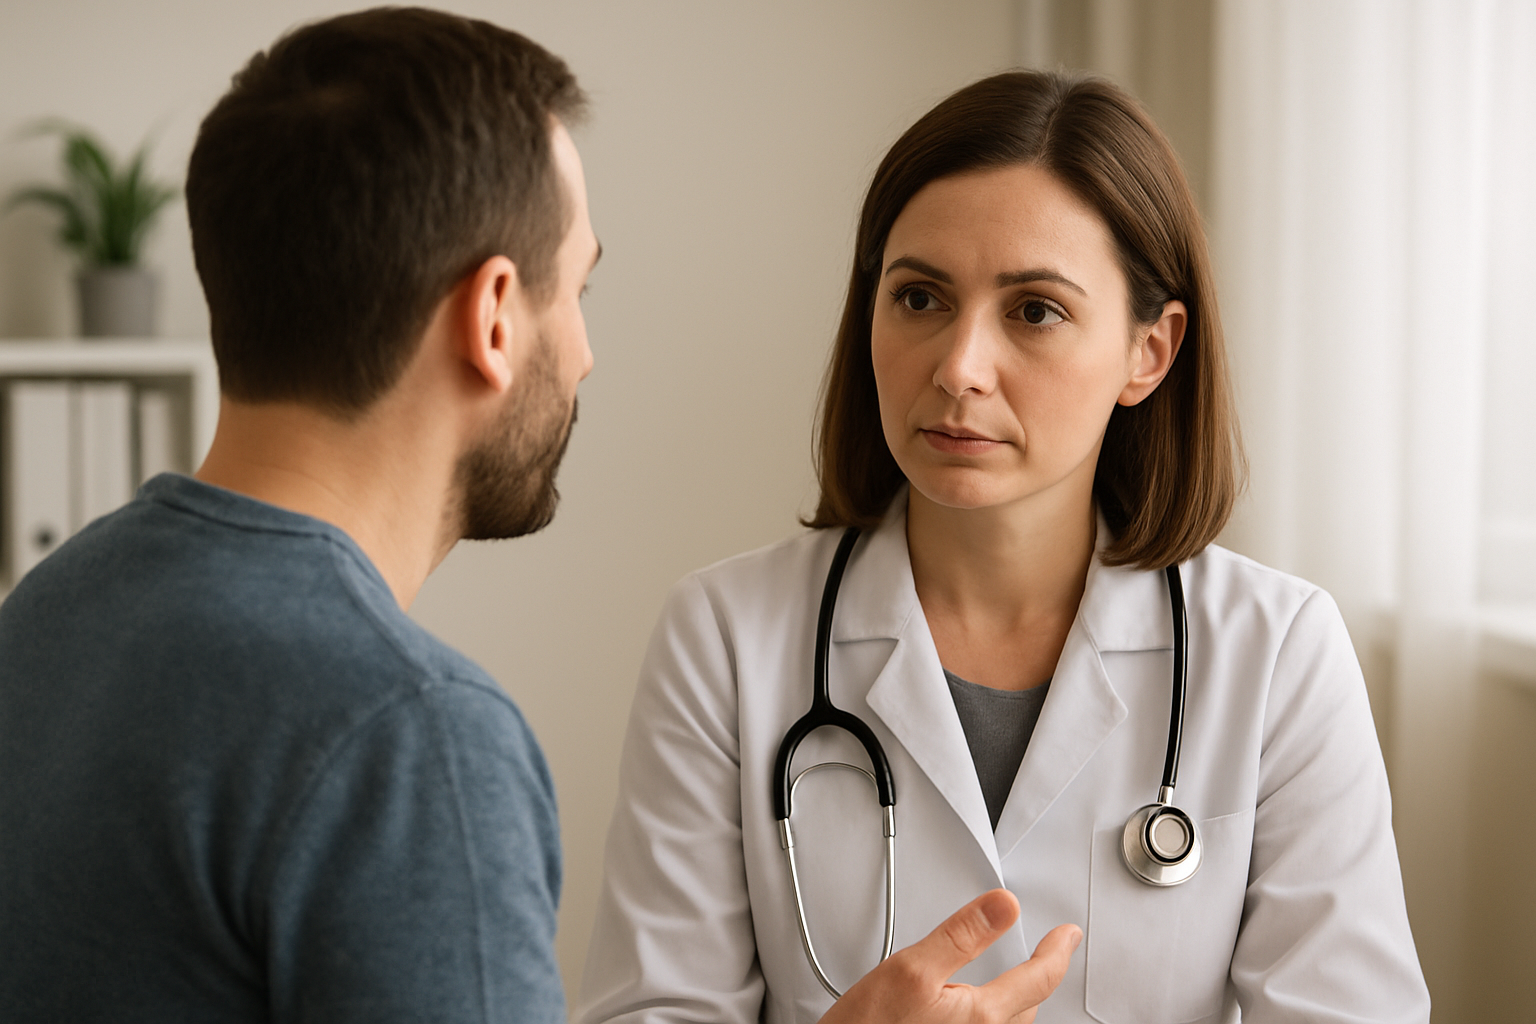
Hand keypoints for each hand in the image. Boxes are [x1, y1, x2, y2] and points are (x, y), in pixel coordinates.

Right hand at [817, 889, 1080, 1023]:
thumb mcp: (910, 968)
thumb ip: (960, 935)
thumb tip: (1003, 906)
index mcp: (982, 1017)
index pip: (1039, 979)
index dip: (1058, 951)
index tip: (1068, 935)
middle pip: (1027, 1007)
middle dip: (1037, 979)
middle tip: (1046, 954)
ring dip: (1013, 1002)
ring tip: (1013, 981)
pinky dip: (988, 1020)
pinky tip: (965, 1013)